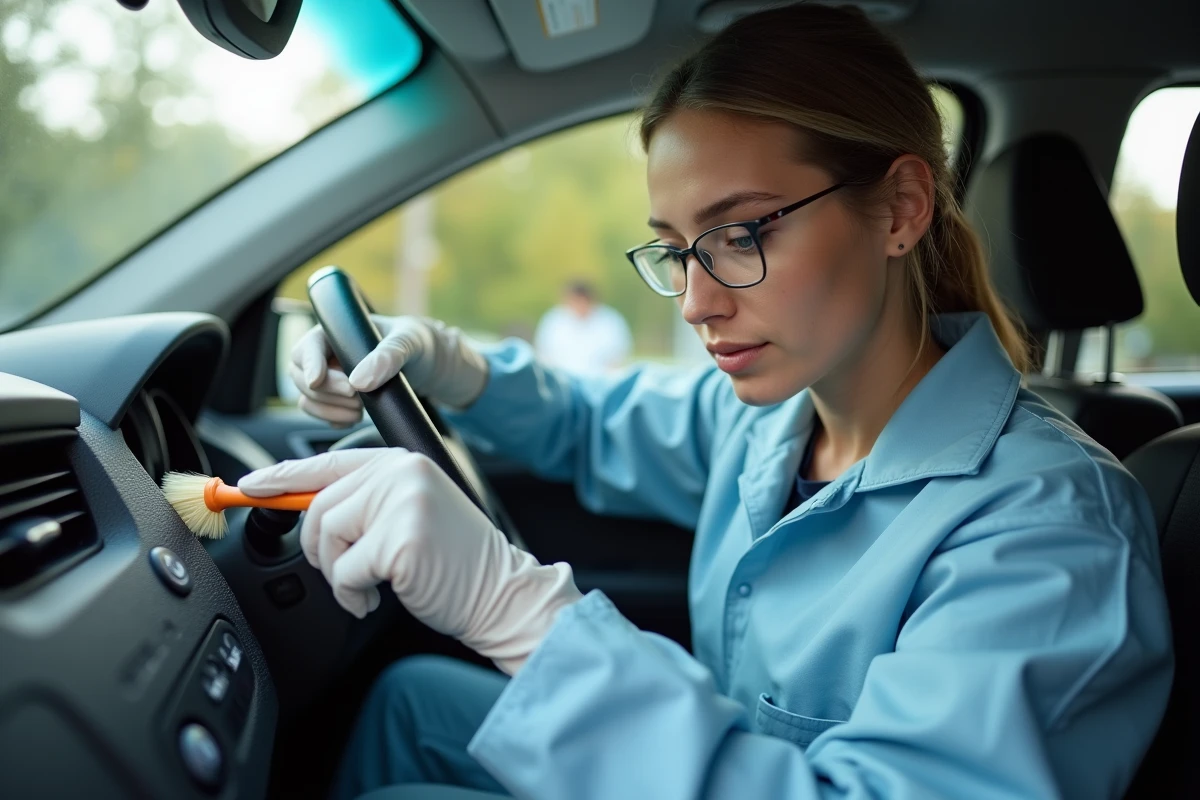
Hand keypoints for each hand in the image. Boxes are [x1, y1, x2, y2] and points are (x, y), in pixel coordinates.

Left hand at [238, 448, 581, 673]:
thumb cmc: (454, 564)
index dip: (283, 476)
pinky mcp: (401, 539)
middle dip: (321, 551)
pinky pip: (344, 570)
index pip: (327, 462)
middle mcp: (401, 473)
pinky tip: (378, 597)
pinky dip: (352, 594)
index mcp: (401, 463)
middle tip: (347, 576)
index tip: (249, 486)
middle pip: (319, 505)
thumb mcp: (407, 517)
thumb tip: (304, 510)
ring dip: (337, 575)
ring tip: (368, 587)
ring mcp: (402, 503)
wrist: (500, 593)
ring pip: (327, 536)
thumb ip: (365, 503)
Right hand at [290, 316, 488, 425]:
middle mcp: (328, 355)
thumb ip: (387, 357)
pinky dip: (335, 420)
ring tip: (360, 411)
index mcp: (337, 333)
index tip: (317, 381)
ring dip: (329, 410)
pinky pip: (321, 415)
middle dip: (326, 392)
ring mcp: (331, 379)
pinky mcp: (338, 400)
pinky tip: (358, 418)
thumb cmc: (419, 343)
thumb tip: (358, 381)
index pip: (306, 347)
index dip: (308, 364)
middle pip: (300, 377)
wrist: (432, 366)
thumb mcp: (409, 343)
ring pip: (308, 399)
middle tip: (356, 397)